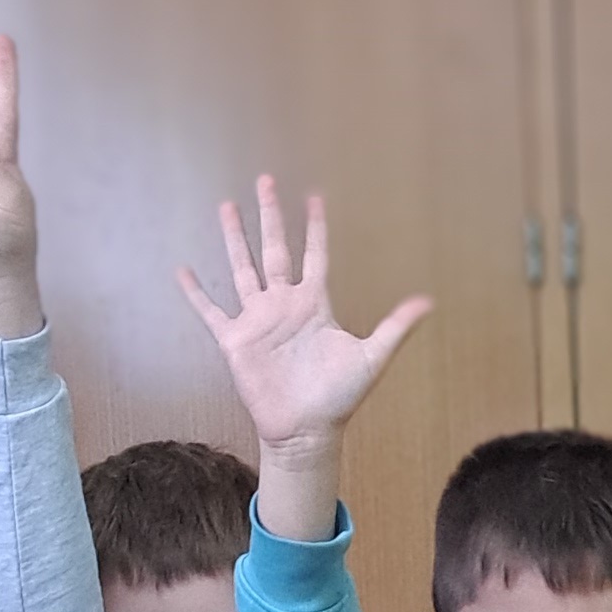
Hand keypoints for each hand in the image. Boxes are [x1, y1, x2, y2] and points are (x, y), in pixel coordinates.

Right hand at [177, 175, 429, 462]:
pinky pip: (211, 312)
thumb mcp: (371, 358)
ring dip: (234, 239)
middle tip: (264, 180)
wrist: (306, 431)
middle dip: (269, 215)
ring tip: (226, 208)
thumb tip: (427, 302)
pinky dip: (196, 293)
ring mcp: (258, 321)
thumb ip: (395, 327)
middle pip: (274, 249)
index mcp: (314, 304)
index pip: (314, 255)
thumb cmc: (338, 398)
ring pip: (242, 269)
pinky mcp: (235, 342)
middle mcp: (284, 305)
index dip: (315, 227)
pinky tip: (183, 271)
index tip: (313, 196)